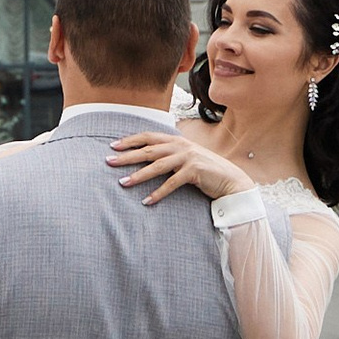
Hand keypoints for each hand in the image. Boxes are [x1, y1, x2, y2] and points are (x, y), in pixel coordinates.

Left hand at [107, 123, 250, 208]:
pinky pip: (172, 183)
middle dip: (127, 156)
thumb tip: (146, 158)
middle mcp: (180, 146)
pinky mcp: (194, 171)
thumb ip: (169, 155)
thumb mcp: (185, 157)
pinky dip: (158, 193)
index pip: (148, 137)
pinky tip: (146, 201)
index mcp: (176, 140)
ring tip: (123, 183)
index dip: (130, 140)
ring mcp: (188, 157)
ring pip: (157, 166)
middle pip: (148, 150)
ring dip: (139, 175)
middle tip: (108, 161)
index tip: (113, 146)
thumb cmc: (205, 169)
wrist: (230, 178)